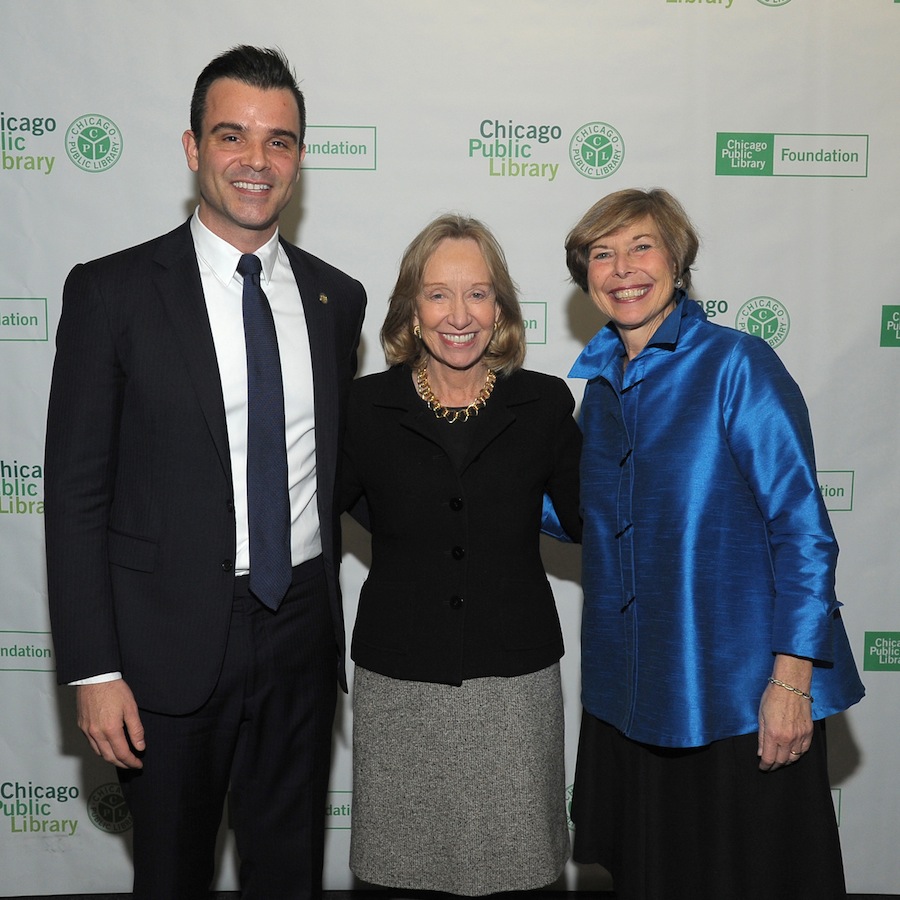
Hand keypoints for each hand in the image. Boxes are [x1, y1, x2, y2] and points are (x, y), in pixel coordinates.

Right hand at [76, 680, 145, 768]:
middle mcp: (96, 733)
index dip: (131, 761)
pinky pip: (91, 743)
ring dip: (110, 758)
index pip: (122, 753)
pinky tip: (108, 746)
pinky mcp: (81, 725)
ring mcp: (86, 730)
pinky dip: (100, 749)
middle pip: (109, 757)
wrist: (94, 677)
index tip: (138, 764)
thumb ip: (136, 730)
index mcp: (110, 729)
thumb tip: (140, 746)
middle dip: (121, 763)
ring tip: (121, 758)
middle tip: (131, 764)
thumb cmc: (114, 689)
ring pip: (98, 752)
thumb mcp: (131, 708)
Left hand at [757, 656, 813, 770]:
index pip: (769, 758)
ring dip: (786, 761)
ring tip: (780, 760)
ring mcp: (800, 736)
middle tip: (769, 765)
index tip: (762, 767)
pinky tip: (792, 752)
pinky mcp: (809, 732)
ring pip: (794, 757)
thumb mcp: (761, 716)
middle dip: (774, 765)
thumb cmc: (773, 697)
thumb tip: (761, 753)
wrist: (791, 686)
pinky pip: (804, 750)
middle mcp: (788, 738)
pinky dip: (797, 753)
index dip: (765, 766)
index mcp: (773, 734)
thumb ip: (761, 737)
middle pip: (782, 760)